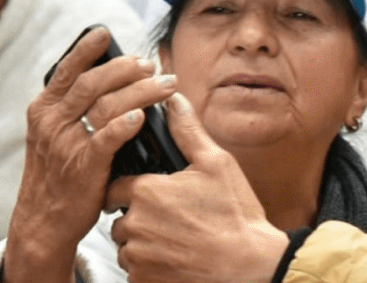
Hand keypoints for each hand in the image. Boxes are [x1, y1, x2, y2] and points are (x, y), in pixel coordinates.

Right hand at [3, 27, 175, 282]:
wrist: (47, 219)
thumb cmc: (62, 169)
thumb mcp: (58, 133)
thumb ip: (78, 106)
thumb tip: (116, 75)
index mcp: (45, 109)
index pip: (66, 71)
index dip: (86, 50)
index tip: (105, 33)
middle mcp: (53, 123)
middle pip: (94, 83)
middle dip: (127, 69)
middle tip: (153, 65)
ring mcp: (67, 145)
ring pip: (107, 106)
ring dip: (141, 91)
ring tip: (167, 85)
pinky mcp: (84, 167)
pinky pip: (107, 139)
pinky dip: (125, 124)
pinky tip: (143, 116)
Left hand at [105, 95, 287, 282]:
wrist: (249, 266)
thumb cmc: (235, 216)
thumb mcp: (217, 164)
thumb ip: (188, 131)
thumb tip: (174, 101)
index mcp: (147, 192)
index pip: (117, 187)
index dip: (134, 189)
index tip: (153, 194)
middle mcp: (135, 225)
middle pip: (121, 219)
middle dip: (139, 218)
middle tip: (173, 218)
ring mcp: (138, 257)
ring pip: (127, 246)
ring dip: (143, 243)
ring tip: (178, 239)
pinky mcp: (143, 280)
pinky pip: (136, 271)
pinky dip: (151, 266)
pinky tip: (178, 258)